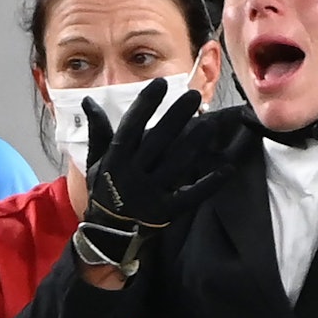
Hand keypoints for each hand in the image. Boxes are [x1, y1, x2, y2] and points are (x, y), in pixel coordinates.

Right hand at [74, 79, 243, 275]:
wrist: (107, 233)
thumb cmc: (104, 190)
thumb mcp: (95, 161)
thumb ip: (98, 131)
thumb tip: (90, 100)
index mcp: (115, 159)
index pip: (131, 126)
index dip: (146, 105)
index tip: (161, 84)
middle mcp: (132, 175)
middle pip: (157, 141)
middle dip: (175, 117)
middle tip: (194, 96)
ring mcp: (150, 194)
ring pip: (175, 164)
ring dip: (194, 143)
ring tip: (209, 123)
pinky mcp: (166, 211)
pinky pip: (191, 195)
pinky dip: (209, 183)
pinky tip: (226, 169)